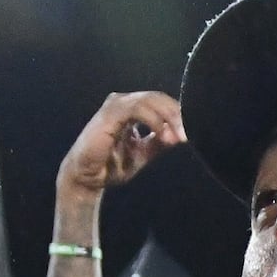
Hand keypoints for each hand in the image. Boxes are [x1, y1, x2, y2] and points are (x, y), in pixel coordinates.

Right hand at [57, 91, 186, 201]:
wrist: (87, 178)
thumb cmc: (111, 165)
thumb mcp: (143, 153)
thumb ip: (159, 142)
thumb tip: (181, 135)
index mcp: (130, 109)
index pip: (159, 103)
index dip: (176, 115)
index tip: (189, 132)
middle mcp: (122, 102)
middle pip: (157, 98)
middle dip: (176, 114)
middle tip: (188, 132)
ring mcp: (115, 105)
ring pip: (149, 100)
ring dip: (168, 117)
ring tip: (178, 135)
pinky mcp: (110, 113)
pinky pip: (137, 109)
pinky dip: (153, 120)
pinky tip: (161, 133)